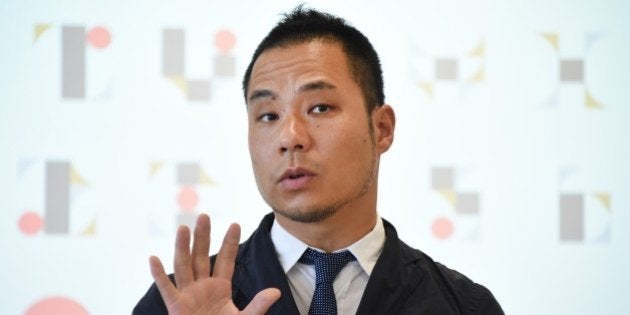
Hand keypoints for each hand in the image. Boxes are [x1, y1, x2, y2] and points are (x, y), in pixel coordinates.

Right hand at [149, 214, 280, 313]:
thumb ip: (258, 305)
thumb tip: (276, 292)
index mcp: (221, 288)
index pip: (226, 260)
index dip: (230, 243)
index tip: (235, 224)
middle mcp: (203, 287)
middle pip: (202, 257)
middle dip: (203, 237)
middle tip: (204, 216)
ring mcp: (188, 295)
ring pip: (184, 266)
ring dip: (182, 247)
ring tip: (183, 228)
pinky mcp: (176, 306)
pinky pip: (166, 288)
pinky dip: (159, 274)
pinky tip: (153, 258)